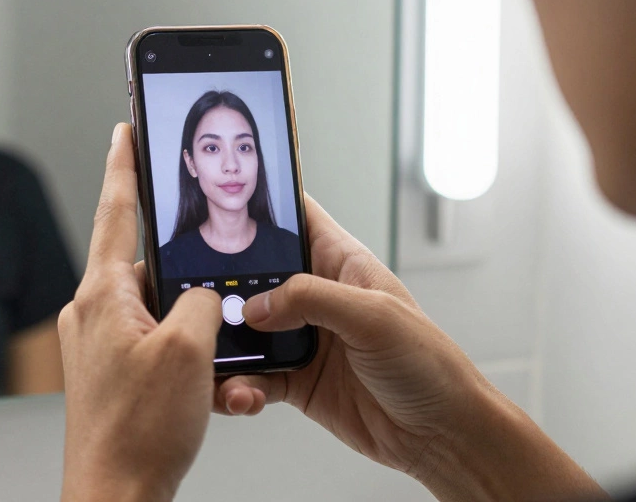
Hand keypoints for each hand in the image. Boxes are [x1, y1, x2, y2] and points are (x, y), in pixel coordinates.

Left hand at [58, 123, 222, 501]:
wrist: (115, 497)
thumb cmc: (137, 433)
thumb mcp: (191, 353)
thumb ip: (206, 302)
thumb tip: (209, 294)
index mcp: (103, 295)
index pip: (115, 211)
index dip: (125, 165)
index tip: (126, 129)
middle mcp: (95, 315)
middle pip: (155, 272)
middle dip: (196, 288)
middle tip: (221, 303)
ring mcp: (102, 346)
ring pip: (166, 317)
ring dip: (200, 339)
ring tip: (216, 376)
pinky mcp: (114, 375)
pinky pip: (161, 351)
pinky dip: (190, 366)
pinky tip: (208, 395)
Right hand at [216, 198, 604, 501]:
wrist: (441, 434)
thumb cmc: (429, 365)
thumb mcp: (374, 316)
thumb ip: (312, 298)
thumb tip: (256, 304)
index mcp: (340, 262)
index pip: (295, 216)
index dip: (260, 203)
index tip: (218, 201)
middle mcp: (316, 296)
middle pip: (253, 274)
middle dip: (221, 283)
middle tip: (194, 295)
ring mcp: (302, 338)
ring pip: (244, 328)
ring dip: (224, 342)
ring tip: (213, 356)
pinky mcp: (295, 379)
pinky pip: (251, 375)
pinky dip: (236, 385)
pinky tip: (239, 394)